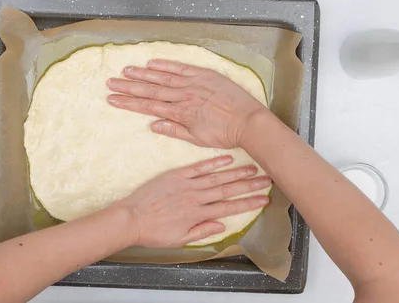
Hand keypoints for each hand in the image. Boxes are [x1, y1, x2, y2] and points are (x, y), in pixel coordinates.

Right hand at [107, 59, 266, 148]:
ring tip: (125, 71)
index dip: (129, 103)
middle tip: (110, 83)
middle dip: (128, 88)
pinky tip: (151, 64)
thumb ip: (174, 131)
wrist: (249, 122)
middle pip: (150, 91)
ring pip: (163, 78)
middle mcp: (184, 96)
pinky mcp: (205, 75)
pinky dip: (166, 65)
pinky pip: (181, 68)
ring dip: (142, 75)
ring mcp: (194, 84)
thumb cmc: (225, 134)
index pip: (149, 107)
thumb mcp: (198, 139)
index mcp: (181, 114)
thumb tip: (153, 125)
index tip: (113, 100)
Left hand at [113, 155, 270, 247]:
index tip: (264, 200)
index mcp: (197, 215)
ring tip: (253, 168)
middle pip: (227, 190)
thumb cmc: (153, 232)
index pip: (229, 208)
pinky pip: (198, 168)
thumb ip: (202, 231)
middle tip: (266, 180)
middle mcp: (195, 198)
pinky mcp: (175, 176)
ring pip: (216, 177)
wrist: (131, 219)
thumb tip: (221, 226)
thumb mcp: (179, 239)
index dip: (248, 203)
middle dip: (249, 185)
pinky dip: (213, 163)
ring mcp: (186, 185)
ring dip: (236, 172)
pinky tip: (227, 159)